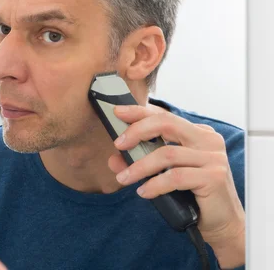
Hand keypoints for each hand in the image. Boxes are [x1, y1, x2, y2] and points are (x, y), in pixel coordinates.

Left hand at [107, 105, 244, 268]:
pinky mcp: (214, 176)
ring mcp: (213, 157)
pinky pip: (176, 177)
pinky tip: (144, 192)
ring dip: (140, 166)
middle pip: (167, 124)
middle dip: (137, 131)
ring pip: (167, 154)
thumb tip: (113, 159)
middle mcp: (208, 140)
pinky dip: (155, 184)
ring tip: (124, 178)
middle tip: (118, 144)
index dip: (139, 112)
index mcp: (197, 133)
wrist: (222, 223)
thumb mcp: (162, 174)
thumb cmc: (193, 195)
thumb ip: (140, 163)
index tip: (118, 112)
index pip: (165, 116)